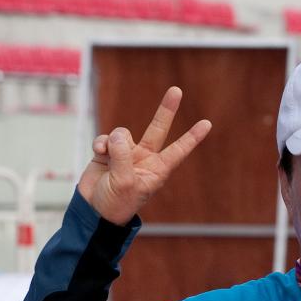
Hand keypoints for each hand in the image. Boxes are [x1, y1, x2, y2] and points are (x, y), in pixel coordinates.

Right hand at [77, 86, 211, 224]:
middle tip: (177, 90)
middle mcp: (145, 158)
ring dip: (114, 141)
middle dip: (166, 110)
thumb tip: (119, 134)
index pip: (178, 150)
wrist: (93, 210)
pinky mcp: (108, 151)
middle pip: (157, 129)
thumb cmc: (116, 203)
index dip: (192, 137)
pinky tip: (98, 153)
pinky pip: (106, 138)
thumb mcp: (125, 183)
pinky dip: (101, 143)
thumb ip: (123, 156)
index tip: (207, 123)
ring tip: (108, 156)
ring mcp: (126, 153)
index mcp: (158, 170)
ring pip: (123, 133)